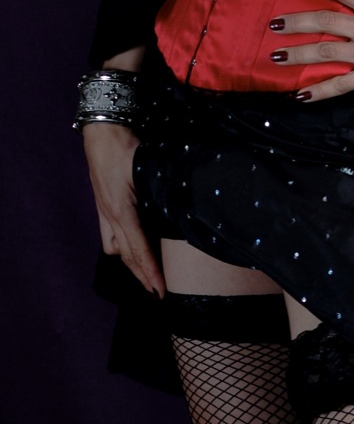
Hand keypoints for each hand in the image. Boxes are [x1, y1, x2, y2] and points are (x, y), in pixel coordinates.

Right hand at [83, 122, 165, 296]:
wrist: (102, 131)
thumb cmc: (127, 147)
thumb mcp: (147, 169)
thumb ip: (160, 191)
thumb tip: (181, 210)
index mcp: (122, 210)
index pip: (138, 249)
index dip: (150, 272)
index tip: (160, 290)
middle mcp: (110, 215)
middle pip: (125, 255)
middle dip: (140, 275)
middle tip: (156, 292)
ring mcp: (104, 211)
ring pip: (114, 247)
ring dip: (129, 262)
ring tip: (145, 272)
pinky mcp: (103, 205)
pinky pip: (109, 235)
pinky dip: (121, 246)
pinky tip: (131, 246)